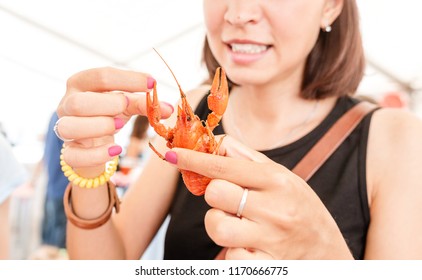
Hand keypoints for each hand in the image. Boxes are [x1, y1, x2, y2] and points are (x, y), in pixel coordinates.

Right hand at [56, 67, 172, 175]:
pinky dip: (97, 154)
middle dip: (107, 105)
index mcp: (81, 84)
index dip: (128, 79)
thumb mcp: (126, 105)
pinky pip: (74, 156)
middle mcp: (67, 104)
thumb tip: (168, 108)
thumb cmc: (108, 114)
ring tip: (119, 126)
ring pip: (69, 128)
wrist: (94, 143)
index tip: (152, 83)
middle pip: (78, 103)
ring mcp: (64, 129)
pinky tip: (117, 150)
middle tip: (125, 107)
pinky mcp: (68, 153)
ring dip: (98, 127)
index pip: (99, 76)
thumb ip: (144, 104)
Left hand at [166, 136, 352, 259]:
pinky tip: (249, 246)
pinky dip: (231, 250)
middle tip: (229, 200)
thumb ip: (249, 159)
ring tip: (238, 224)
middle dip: (213, 194)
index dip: (194, 159)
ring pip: (216, 225)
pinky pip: (228, 256)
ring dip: (218, 224)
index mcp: (278, 181)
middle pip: (215, 193)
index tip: (171, 154)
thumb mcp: (284, 178)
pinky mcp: (265, 266)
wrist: (328, 253)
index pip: (225, 165)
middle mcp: (275, 209)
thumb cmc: (301, 209)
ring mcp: (270, 241)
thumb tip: (217, 142)